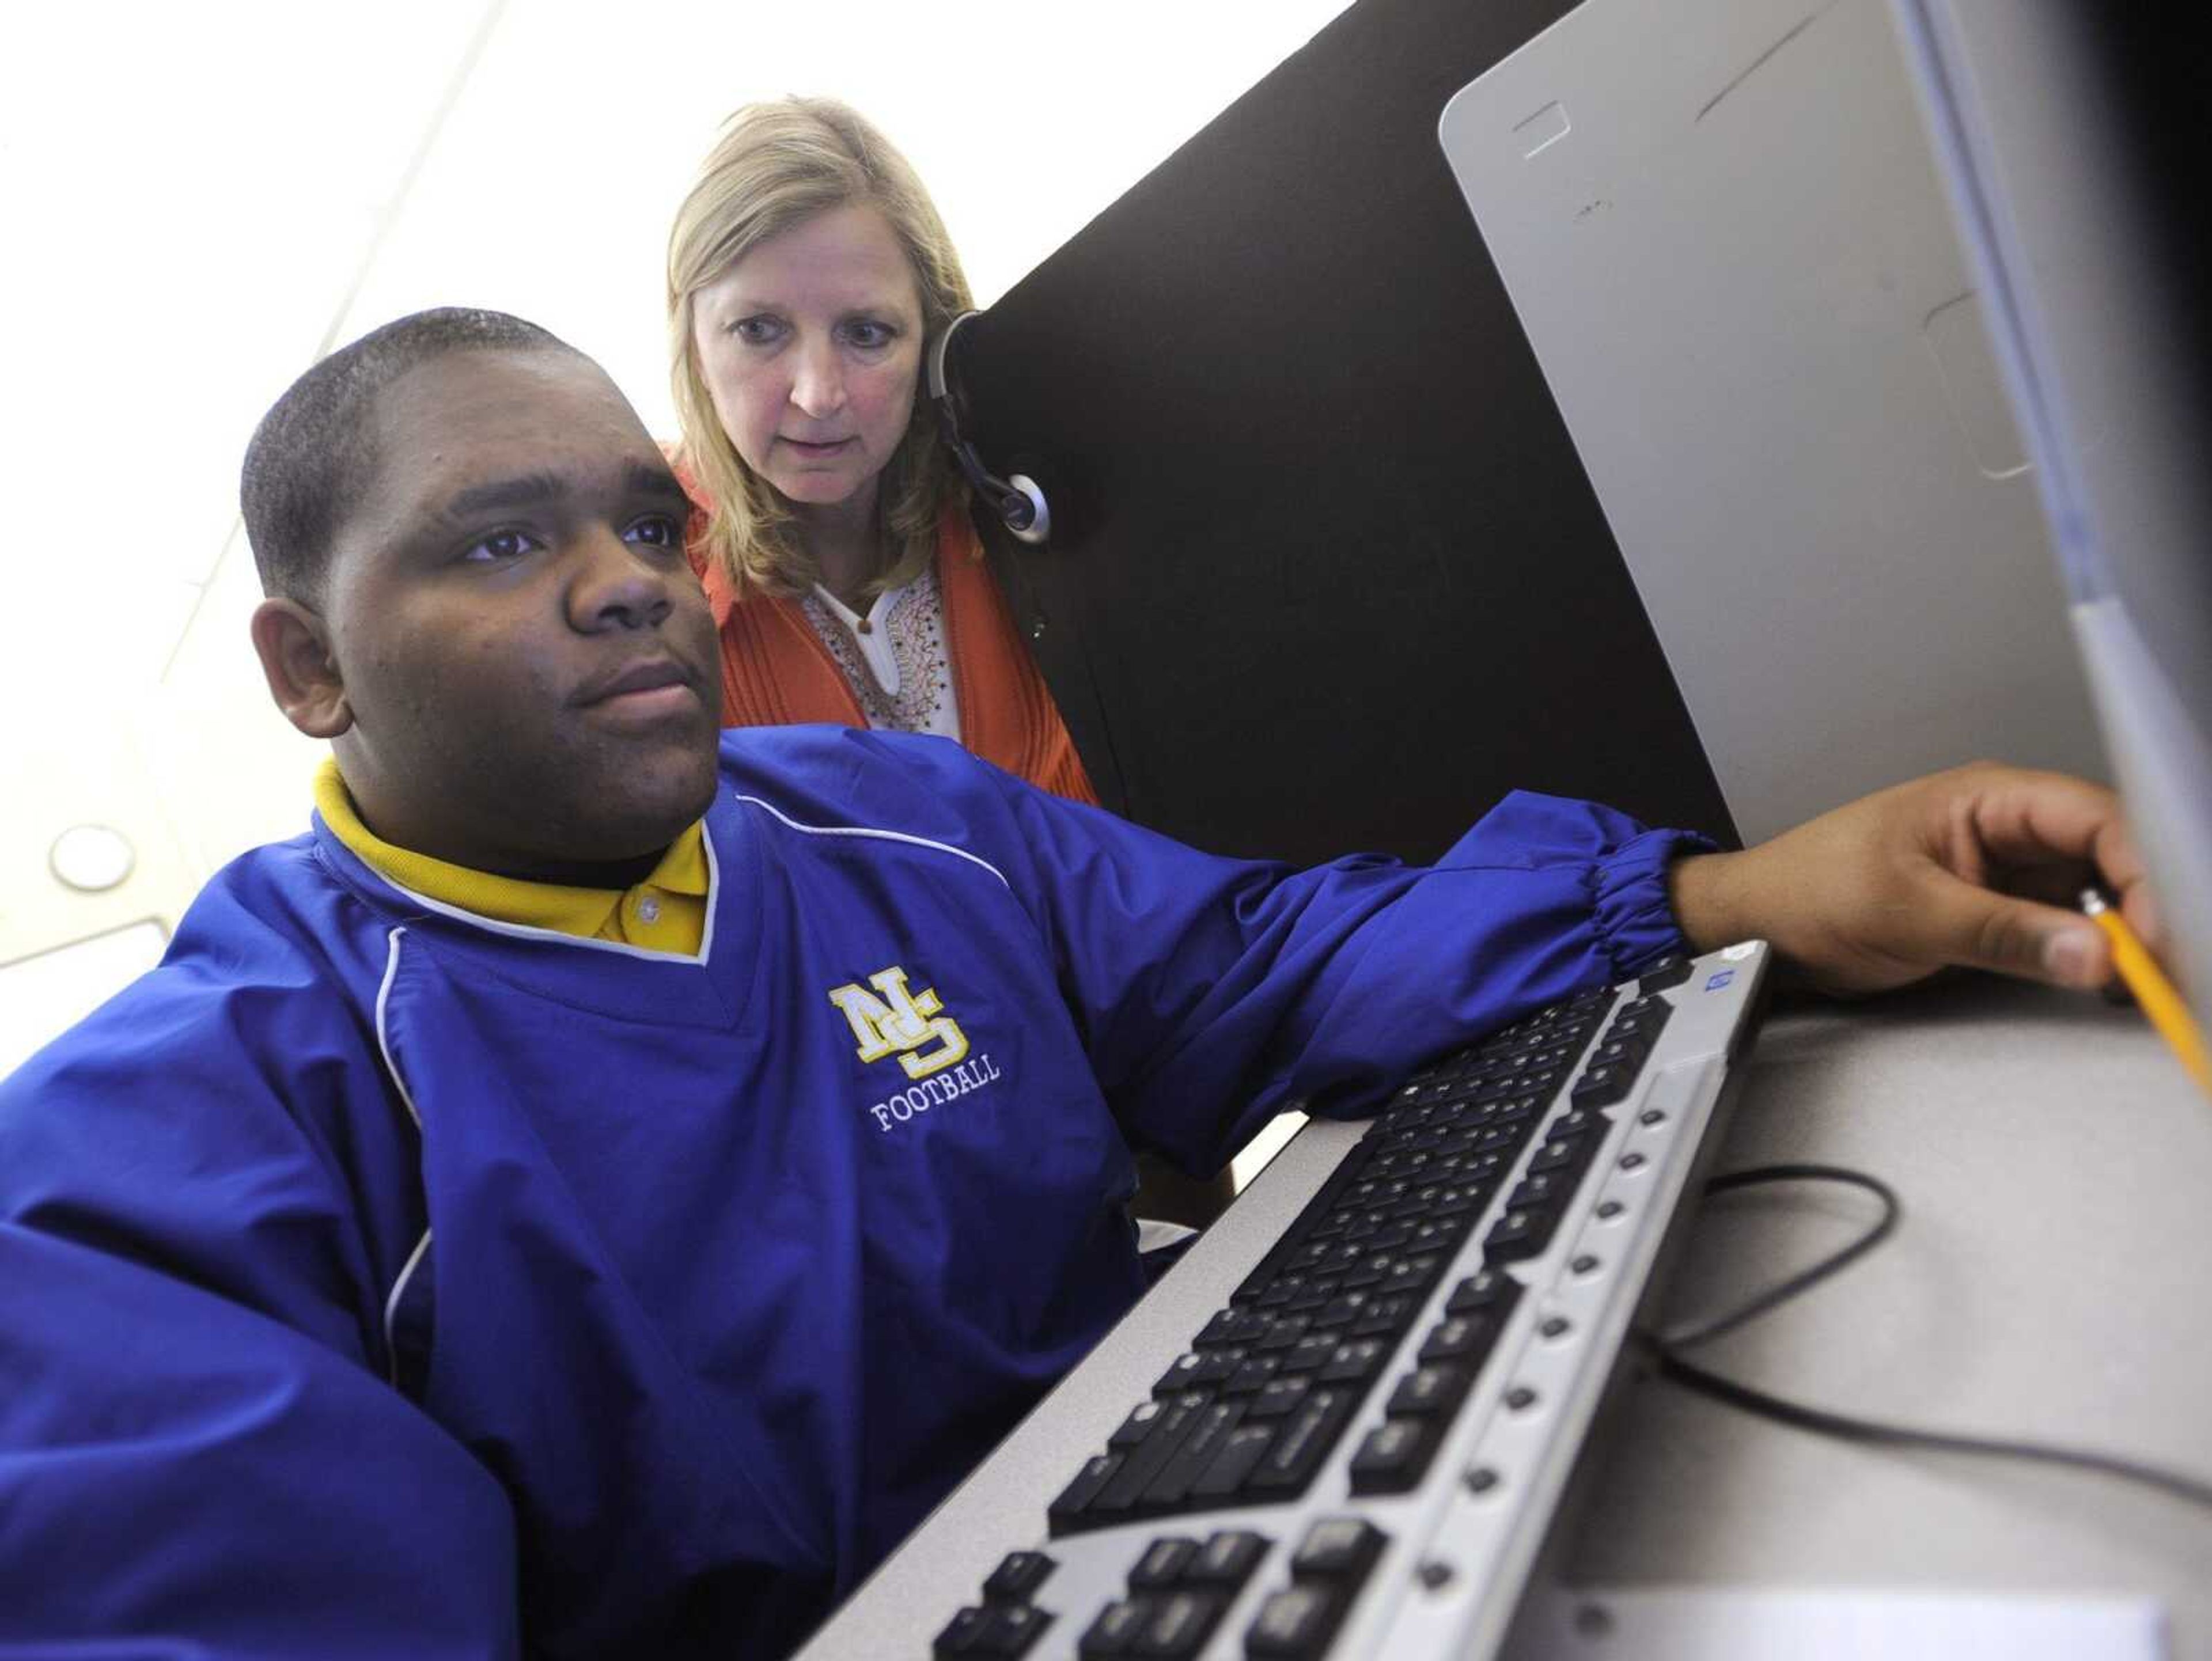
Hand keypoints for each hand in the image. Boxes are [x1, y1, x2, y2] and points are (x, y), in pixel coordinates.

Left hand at [1668, 762, 2155, 996]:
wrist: (1757, 924)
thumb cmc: (1808, 892)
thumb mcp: (1905, 914)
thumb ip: (2002, 933)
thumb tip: (2094, 954)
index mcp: (1988, 798)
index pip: (2098, 819)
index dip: (2144, 870)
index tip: (2162, 930)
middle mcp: (2010, 827)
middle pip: (2112, 856)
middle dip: (2148, 907)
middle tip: (2169, 967)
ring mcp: (2007, 870)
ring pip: (2097, 896)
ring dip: (2126, 936)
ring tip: (2152, 982)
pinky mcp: (1999, 911)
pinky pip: (2064, 926)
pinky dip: (2092, 954)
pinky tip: (2111, 982)